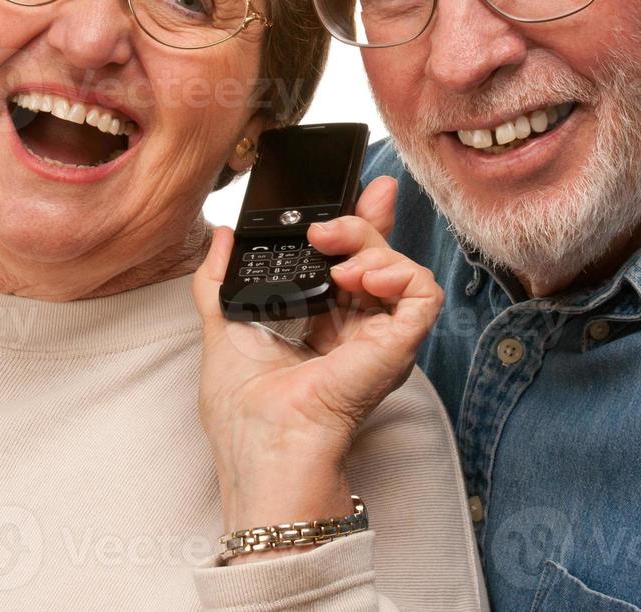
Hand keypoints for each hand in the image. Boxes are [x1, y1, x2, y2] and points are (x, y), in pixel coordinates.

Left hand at [190, 177, 442, 547]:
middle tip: (327, 225)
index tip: (349, 191)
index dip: (353, 224)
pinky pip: (421, 294)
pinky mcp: (399, 346)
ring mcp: (380, 338)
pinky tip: (361, 277)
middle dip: (362, 221)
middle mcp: (356, 329)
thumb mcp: (224, 328)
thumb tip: (222, 237)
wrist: (263, 448)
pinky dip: (399, 273)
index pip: (347, 261)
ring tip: (335, 261)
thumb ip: (219, 281)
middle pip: (376, 255)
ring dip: (370, 246)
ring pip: (399, 267)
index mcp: (322, 323)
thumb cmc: (245, 414)